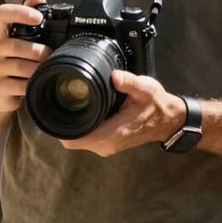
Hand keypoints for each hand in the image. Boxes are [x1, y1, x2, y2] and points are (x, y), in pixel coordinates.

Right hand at [0, 0, 49, 113]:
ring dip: (37, 67)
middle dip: (37, 50)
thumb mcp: (18, 36)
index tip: (39, 18)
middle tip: (49, 53)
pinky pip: (19, 85)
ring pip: (18, 66)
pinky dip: (32, 83)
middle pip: (14, 45)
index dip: (20, 13)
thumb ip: (27, 15)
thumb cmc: (12, 57)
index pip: (2, 14)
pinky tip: (38, 81)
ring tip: (46, 67)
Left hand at [60, 70, 186, 156]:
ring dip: (70, 128)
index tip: (52, 111)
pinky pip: (87, 139)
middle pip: (72, 141)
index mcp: (113, 133)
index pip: (76, 139)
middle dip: (60, 125)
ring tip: (65, 106)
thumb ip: (129, 82)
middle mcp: (107, 144)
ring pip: (78, 141)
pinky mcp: (109, 143)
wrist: (169, 121)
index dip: (59, 128)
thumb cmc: (157, 105)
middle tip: (55, 103)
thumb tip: (115, 76)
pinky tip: (80, 113)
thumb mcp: (145, 88)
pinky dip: (79, 129)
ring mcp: (108, 146)